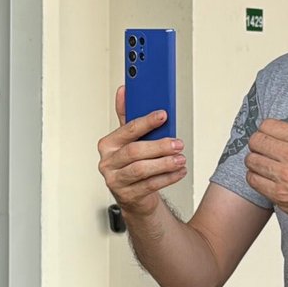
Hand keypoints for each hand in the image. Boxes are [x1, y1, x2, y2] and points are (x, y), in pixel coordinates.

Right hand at [97, 86, 186, 218]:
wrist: (133, 196)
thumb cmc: (131, 164)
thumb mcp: (128, 139)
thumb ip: (127, 116)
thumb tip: (124, 90)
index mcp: (108, 144)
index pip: (127, 130)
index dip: (146, 122)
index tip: (163, 115)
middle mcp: (108, 162)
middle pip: (134, 151)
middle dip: (159, 146)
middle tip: (177, 143)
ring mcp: (116, 180)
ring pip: (141, 170)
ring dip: (164, 163)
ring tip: (180, 159)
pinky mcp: (127, 196)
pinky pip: (150, 185)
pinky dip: (167, 178)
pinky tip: (178, 172)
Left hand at [245, 119, 287, 230]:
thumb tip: (276, 134)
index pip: (267, 125)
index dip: (264, 131)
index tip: (266, 137)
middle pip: (256, 141)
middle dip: (256, 145)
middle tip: (261, 151)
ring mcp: (284, 175)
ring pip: (251, 160)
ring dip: (255, 162)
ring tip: (263, 165)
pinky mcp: (279, 194)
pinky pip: (253, 180)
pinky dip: (255, 178)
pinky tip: (263, 178)